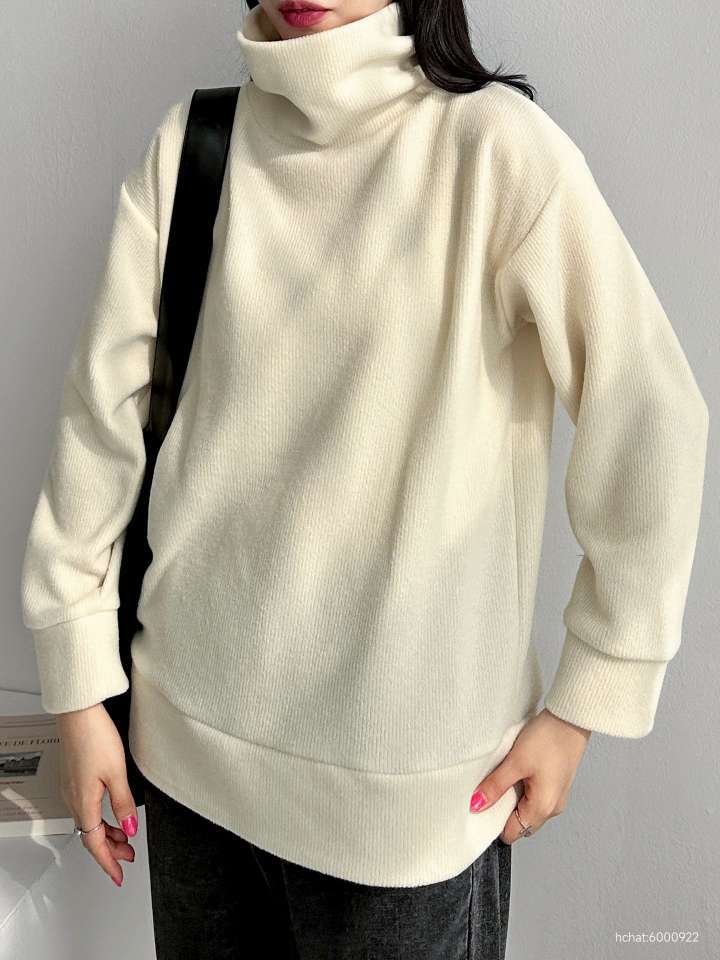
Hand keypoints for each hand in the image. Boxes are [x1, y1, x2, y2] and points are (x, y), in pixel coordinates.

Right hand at [56, 702, 138, 887]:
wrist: (78, 714)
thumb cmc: (95, 738)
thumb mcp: (117, 773)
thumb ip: (124, 804)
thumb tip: (129, 830)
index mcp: (84, 803)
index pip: (95, 844)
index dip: (108, 862)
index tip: (119, 875)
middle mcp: (73, 799)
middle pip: (91, 836)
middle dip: (110, 850)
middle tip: (128, 857)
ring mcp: (72, 789)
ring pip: (89, 822)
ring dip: (107, 834)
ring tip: (125, 838)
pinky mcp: (74, 778)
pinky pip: (86, 808)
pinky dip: (100, 818)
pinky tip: (112, 813)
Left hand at [468, 708, 590, 842]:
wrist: (571, 718)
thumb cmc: (548, 739)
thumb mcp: (516, 762)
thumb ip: (495, 786)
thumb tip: (477, 805)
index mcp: (543, 808)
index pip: (513, 832)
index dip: (494, 822)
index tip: (481, 803)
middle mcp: (553, 808)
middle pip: (520, 822)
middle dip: (503, 808)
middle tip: (493, 784)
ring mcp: (556, 796)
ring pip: (527, 807)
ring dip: (513, 795)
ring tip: (507, 773)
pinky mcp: (556, 783)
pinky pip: (535, 794)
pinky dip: (523, 786)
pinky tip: (518, 768)